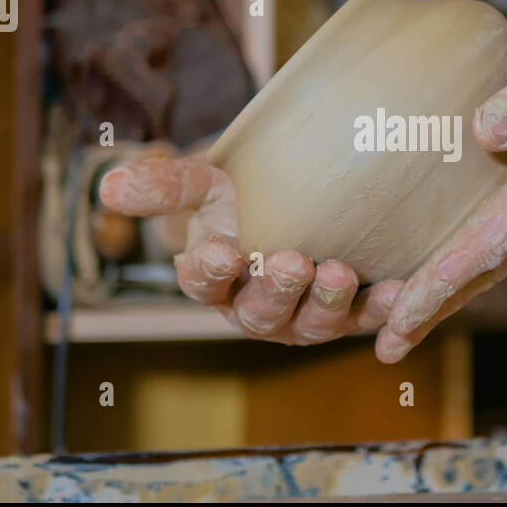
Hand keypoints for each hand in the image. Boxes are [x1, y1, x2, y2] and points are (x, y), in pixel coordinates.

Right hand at [99, 155, 402, 343]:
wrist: (299, 198)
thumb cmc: (242, 196)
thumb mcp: (203, 182)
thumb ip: (164, 185)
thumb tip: (108, 187)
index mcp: (214, 278)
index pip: (201, 281)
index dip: (208, 271)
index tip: (218, 253)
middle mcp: (256, 307)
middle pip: (260, 311)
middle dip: (276, 291)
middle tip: (292, 262)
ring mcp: (304, 316)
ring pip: (313, 324)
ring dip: (326, 303)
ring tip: (338, 272)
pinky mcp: (350, 314)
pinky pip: (367, 321)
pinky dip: (382, 311)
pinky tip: (398, 292)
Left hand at [375, 12, 506, 362]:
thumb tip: (483, 131)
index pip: (485, 245)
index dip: (434, 287)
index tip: (394, 325)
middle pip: (487, 269)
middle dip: (434, 308)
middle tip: (385, 347)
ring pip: (503, 257)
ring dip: (454, 288)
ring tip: (406, 311)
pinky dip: (483, 258)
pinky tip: (462, 253)